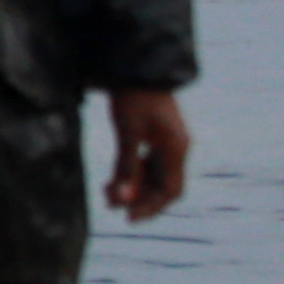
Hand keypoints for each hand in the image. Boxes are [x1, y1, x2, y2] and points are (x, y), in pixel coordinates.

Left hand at [105, 90, 191, 223]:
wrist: (138, 66)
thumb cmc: (134, 96)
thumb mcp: (127, 131)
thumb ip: (126, 165)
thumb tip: (122, 199)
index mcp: (176, 148)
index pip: (169, 190)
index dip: (150, 207)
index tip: (128, 218)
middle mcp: (177, 148)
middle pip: (163, 185)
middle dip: (139, 198)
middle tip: (112, 205)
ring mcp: (168, 142)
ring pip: (154, 175)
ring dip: (133, 186)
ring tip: (106, 193)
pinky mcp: (157, 136)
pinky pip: (148, 163)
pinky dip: (132, 172)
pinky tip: (113, 178)